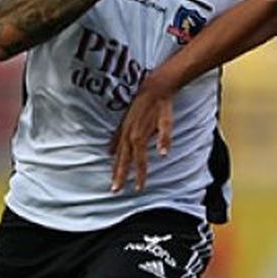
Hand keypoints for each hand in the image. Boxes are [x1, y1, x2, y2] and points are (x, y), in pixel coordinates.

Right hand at [110, 76, 175, 191]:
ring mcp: (124, 129)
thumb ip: (164, 139)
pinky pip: (116, 139)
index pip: (140, 162)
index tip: (139, 188)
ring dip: (115, 166)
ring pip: (118, 152)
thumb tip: (163, 155)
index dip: (140, 175)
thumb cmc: (162, 106)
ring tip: (112, 179)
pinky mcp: (124, 123)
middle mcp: (129, 135)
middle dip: (120, 176)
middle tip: (115, 190)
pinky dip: (112, 147)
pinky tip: (109, 154)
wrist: (154, 87)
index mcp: (139, 137)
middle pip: (124, 160)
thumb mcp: (167, 123)